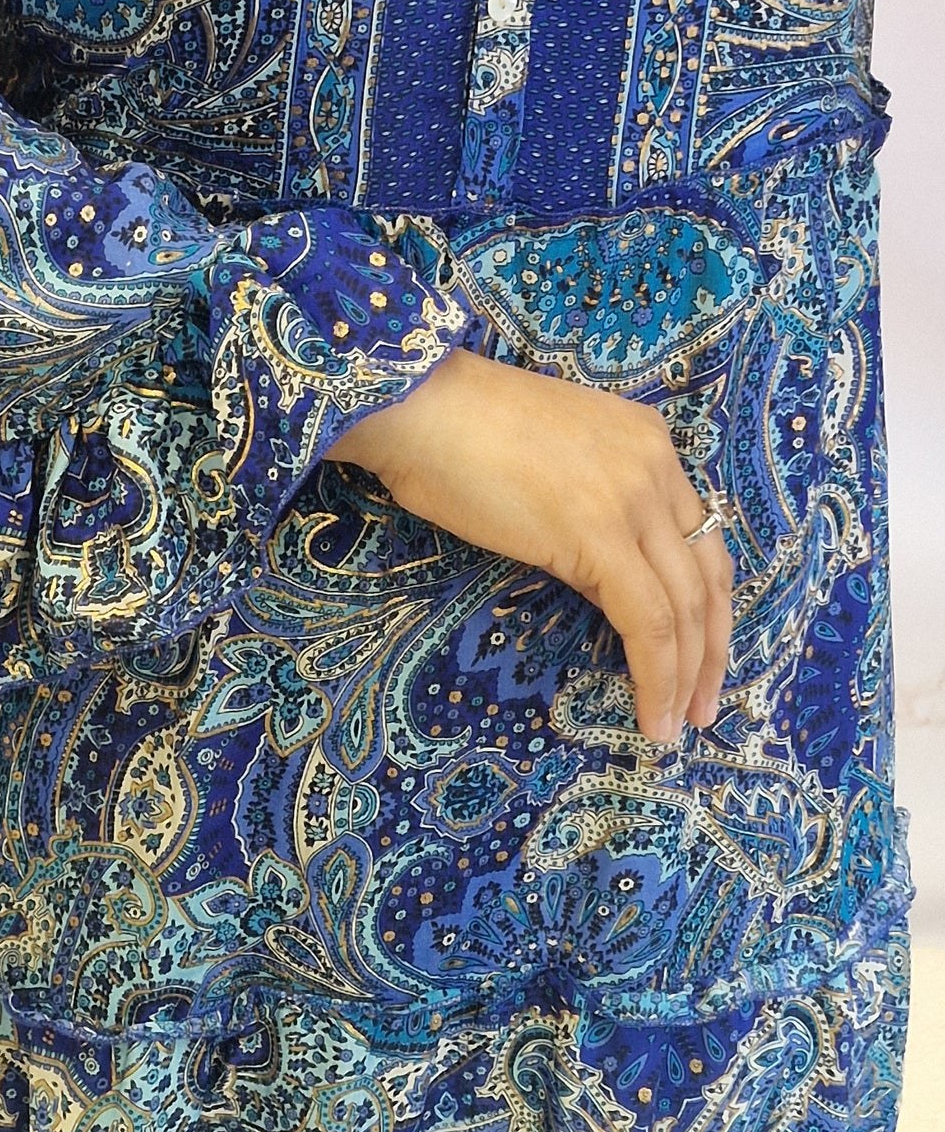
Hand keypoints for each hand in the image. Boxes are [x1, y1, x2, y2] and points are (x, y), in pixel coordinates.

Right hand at [327, 348, 732, 743]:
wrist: (418, 406)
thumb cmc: (458, 432)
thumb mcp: (554, 464)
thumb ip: (594, 511)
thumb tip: (607, 580)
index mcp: (648, 442)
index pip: (700, 537)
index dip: (708, 605)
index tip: (701, 654)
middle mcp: (656, 466)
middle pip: (708, 575)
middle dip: (713, 650)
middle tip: (704, 706)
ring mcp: (633, 498)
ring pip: (685, 607)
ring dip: (687, 676)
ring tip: (676, 725)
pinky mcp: (600, 536)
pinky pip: (648, 622)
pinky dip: (656, 676)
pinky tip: (650, 714)